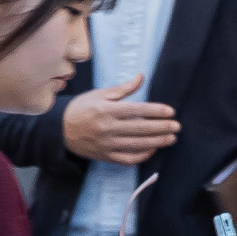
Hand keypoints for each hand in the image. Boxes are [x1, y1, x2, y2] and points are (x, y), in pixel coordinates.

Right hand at [62, 76, 179, 164]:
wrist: (60, 130)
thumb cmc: (82, 108)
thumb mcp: (100, 94)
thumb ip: (123, 89)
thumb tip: (141, 77)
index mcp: (106, 110)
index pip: (137, 110)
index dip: (156, 111)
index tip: (170, 111)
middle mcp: (107, 128)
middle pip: (140, 129)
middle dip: (162, 128)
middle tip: (176, 126)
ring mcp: (106, 144)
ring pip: (137, 145)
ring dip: (157, 142)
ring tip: (171, 138)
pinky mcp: (105, 156)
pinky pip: (128, 158)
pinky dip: (143, 155)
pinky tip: (153, 149)